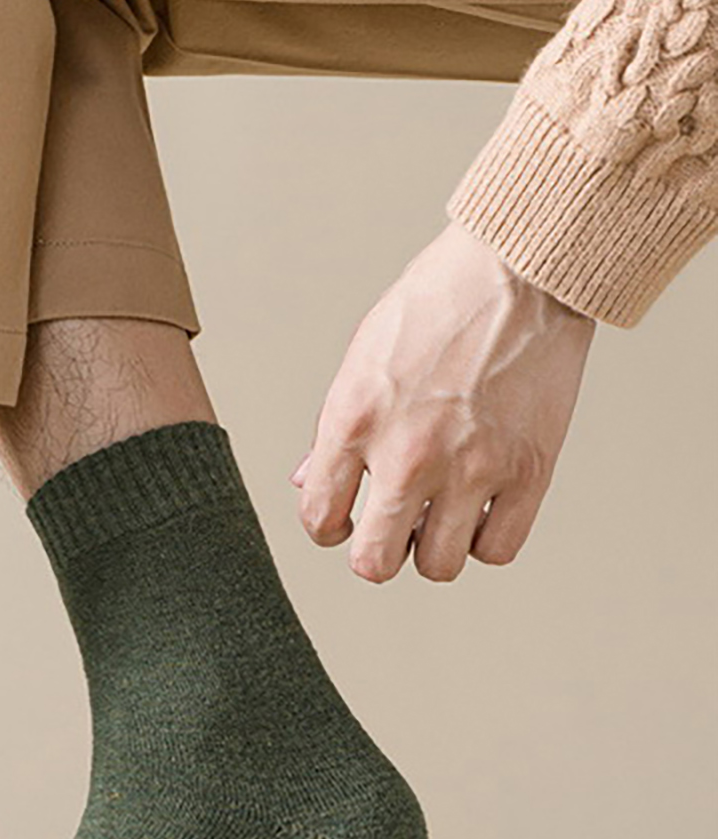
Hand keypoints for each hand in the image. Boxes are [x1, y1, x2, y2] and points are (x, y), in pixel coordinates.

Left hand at [292, 219, 594, 582]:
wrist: (518, 272)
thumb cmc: (436, 304)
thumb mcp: (361, 359)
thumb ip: (333, 430)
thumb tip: (309, 482)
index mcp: (353, 423)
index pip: (320, 519)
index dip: (328, 529)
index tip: (344, 521)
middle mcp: (407, 455)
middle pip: (375, 563)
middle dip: (377, 554)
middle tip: (390, 531)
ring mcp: (470, 468)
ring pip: (439, 566)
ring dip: (435, 549)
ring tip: (439, 516)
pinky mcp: (528, 471)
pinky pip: (498, 549)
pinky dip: (487, 538)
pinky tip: (482, 509)